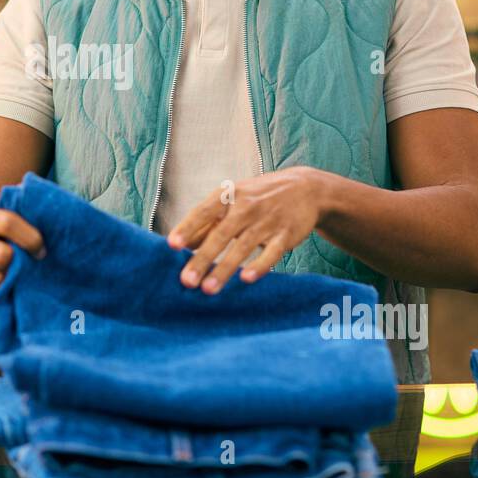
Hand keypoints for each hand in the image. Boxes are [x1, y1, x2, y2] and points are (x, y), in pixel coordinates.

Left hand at [167, 168, 325, 294]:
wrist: (305, 189)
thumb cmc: (258, 198)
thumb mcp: (233, 200)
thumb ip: (207, 221)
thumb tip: (179, 244)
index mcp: (229, 195)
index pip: (203, 212)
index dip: (187, 227)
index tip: (171, 245)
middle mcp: (246, 206)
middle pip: (221, 234)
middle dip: (202, 258)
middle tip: (186, 281)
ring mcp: (267, 220)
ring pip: (243, 247)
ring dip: (225, 269)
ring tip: (208, 289)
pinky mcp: (286, 234)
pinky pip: (272, 252)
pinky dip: (260, 265)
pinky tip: (247, 279)